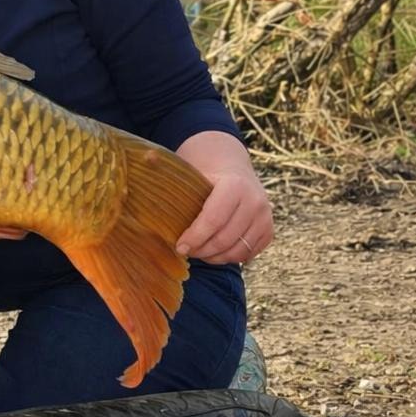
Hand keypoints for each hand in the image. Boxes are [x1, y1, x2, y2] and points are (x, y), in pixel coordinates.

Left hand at [174, 131, 273, 264]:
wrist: (234, 169)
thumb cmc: (204, 173)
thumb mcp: (192, 172)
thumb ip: (172, 174)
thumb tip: (146, 159)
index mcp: (235, 186)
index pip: (213, 220)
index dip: (195, 237)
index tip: (179, 246)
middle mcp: (255, 202)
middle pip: (225, 239)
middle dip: (202, 250)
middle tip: (186, 251)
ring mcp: (265, 217)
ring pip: (237, 250)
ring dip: (214, 257)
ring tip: (198, 253)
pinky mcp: (269, 230)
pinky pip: (248, 253)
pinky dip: (230, 257)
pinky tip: (214, 252)